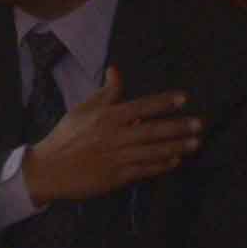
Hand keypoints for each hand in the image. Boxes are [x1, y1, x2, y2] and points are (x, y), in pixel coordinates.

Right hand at [25, 71, 203, 203]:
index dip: (163, 102)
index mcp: (106, 117)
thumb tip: (116, 70)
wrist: (48, 170)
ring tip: (194, 143)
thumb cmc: (66, 137)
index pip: (141, 106)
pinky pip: (144, 170)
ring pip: (152, 151)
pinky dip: (160, 165)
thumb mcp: (82, 109)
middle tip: (199, 125)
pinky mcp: (116, 177)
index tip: (183, 99)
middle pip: (152, 130)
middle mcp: (114, 136)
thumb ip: (105, 92)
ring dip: (176, 147)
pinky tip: (174, 161)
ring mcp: (116, 158)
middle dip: (178, 127)